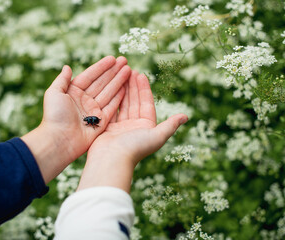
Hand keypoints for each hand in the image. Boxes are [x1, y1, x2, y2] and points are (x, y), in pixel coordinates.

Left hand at [21, 56, 129, 182]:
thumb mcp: (54, 94)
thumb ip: (62, 80)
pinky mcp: (101, 121)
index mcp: (73, 92)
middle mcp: (85, 100)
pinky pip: (112, 106)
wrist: (59, 140)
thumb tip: (67, 67)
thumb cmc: (54, 116)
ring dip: (119, 81)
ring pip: (109, 92)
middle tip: (125, 60)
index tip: (112, 58)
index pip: (90, 76)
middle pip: (102, 82)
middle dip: (113, 71)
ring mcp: (94, 110)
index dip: (101, 67)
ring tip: (129, 69)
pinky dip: (120, 96)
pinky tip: (127, 86)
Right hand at [77, 71, 187, 191]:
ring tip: (120, 75)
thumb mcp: (157, 136)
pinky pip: (112, 109)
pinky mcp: (108, 127)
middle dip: (132, 86)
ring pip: (123, 104)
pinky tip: (110, 87)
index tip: (141, 74)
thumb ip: (170, 125)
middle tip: (129, 69)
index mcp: (147, 127)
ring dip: (122, 90)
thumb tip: (186, 116)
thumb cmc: (135, 148)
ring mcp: (120, 127)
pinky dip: (112, 99)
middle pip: (134, 102)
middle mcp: (134, 126)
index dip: (144, 89)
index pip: (146, 104)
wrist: (111, 160)